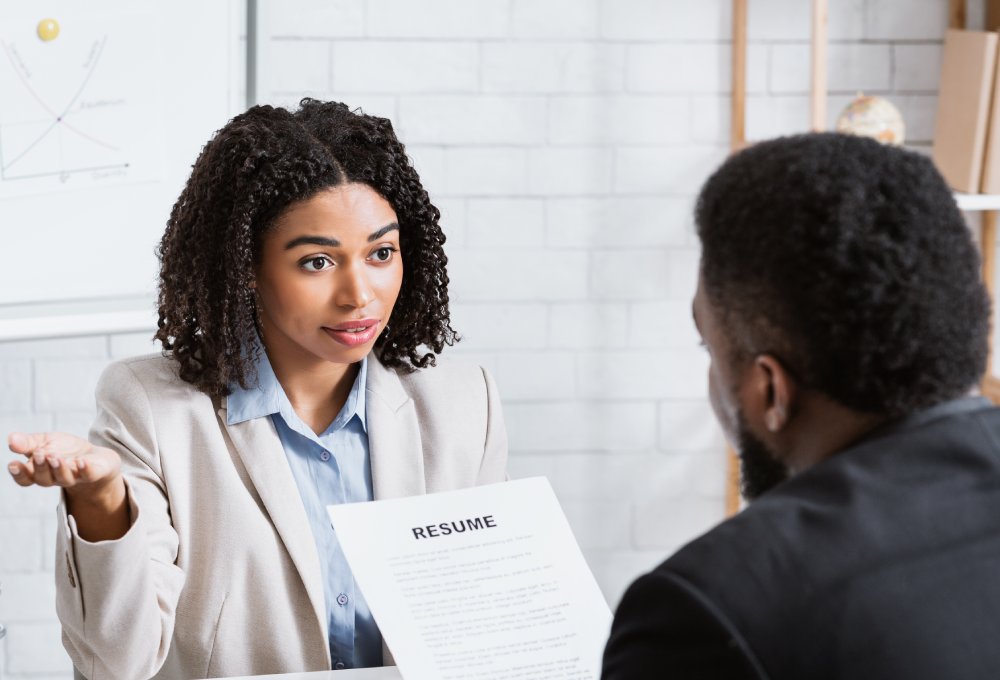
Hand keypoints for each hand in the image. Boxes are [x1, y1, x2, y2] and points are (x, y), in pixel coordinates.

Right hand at [7, 431, 121, 495]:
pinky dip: (84, 469)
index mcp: (39, 471)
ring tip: (55, 457)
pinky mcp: (92, 473)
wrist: (95, 456)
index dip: (19, 474)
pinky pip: (88, 475)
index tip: (13, 464)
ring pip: (64, 478)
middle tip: (39, 453)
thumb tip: (11, 439)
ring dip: (59, 468)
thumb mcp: (44, 441)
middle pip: (43, 479)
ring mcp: (74, 477)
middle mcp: (55, 478)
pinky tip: (81, 461)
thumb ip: (28, 442)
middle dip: (40, 467)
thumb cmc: (65, 450)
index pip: (25, 478)